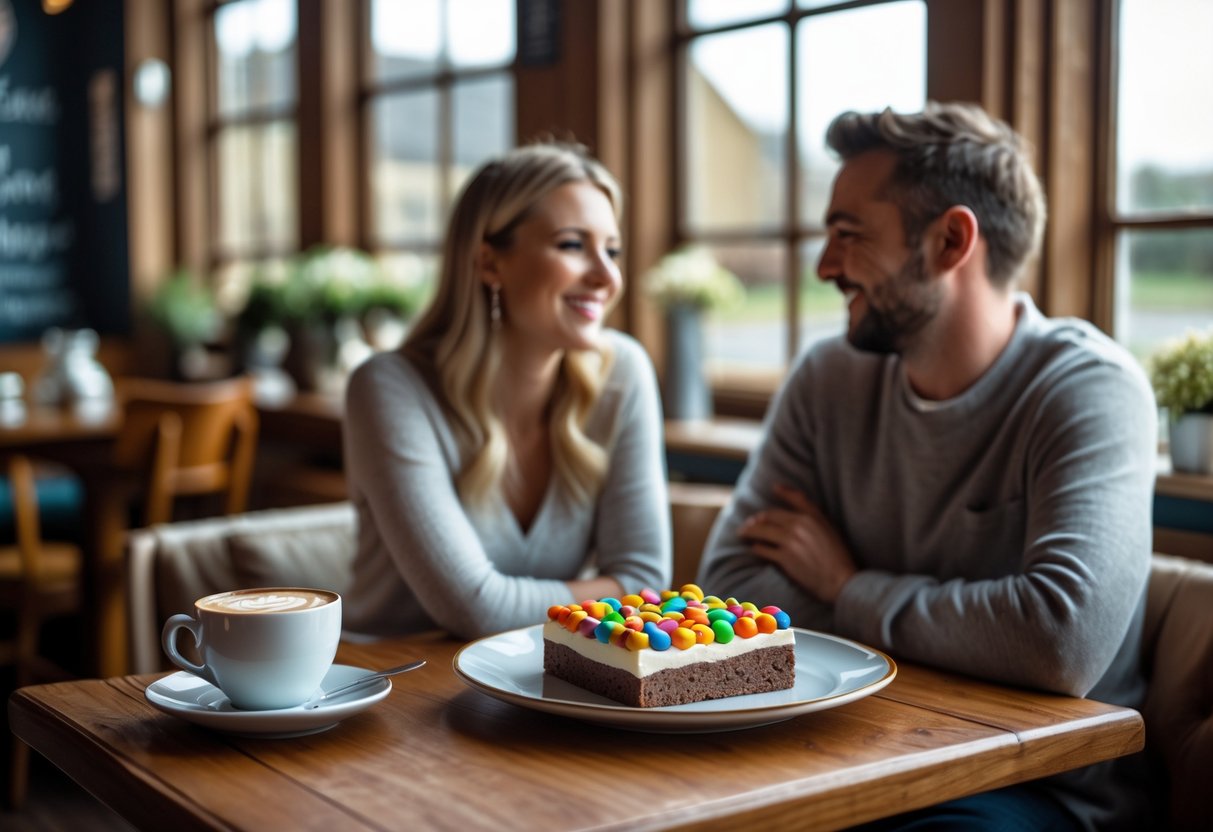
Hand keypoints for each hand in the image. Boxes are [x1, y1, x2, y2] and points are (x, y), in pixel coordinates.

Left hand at [737, 483, 856, 602]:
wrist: (841, 581)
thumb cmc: (838, 556)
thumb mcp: (829, 527)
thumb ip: (811, 511)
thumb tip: (788, 498)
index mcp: (812, 517)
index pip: (786, 503)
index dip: (774, 500)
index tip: (768, 497)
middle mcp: (799, 526)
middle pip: (768, 517)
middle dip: (755, 520)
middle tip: (748, 524)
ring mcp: (791, 541)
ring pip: (761, 531)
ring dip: (748, 531)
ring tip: (743, 534)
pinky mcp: (785, 558)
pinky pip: (763, 549)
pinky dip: (756, 548)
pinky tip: (754, 548)